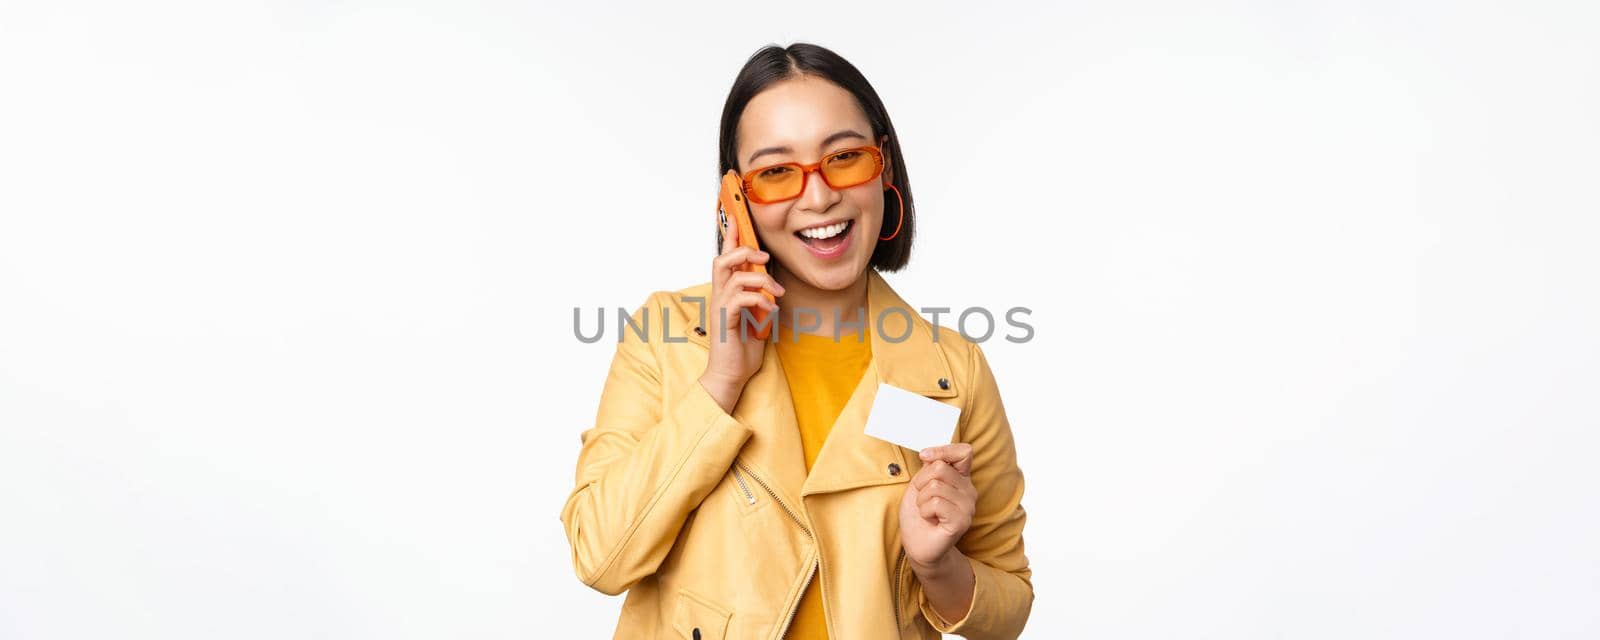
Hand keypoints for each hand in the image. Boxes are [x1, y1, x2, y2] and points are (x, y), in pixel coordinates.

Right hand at [698, 219, 782, 412]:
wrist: (730, 376)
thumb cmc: (742, 350)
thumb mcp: (758, 320)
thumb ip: (761, 302)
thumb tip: (774, 289)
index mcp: (725, 294)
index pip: (725, 259)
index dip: (730, 237)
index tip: (737, 217)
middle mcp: (719, 297)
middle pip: (722, 260)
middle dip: (744, 251)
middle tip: (764, 257)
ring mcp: (720, 308)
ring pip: (735, 276)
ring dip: (761, 280)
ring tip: (777, 293)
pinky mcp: (725, 321)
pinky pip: (741, 298)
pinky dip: (760, 300)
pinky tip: (771, 311)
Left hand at [898, 443, 976, 571]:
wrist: (918, 544)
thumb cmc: (918, 515)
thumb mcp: (920, 484)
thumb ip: (929, 468)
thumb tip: (930, 454)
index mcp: (961, 478)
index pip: (964, 452)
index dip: (942, 450)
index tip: (924, 456)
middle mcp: (969, 490)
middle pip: (940, 468)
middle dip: (921, 482)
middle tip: (923, 499)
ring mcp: (968, 506)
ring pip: (935, 486)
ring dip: (921, 500)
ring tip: (926, 511)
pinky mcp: (961, 521)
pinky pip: (936, 503)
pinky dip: (924, 510)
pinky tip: (930, 519)